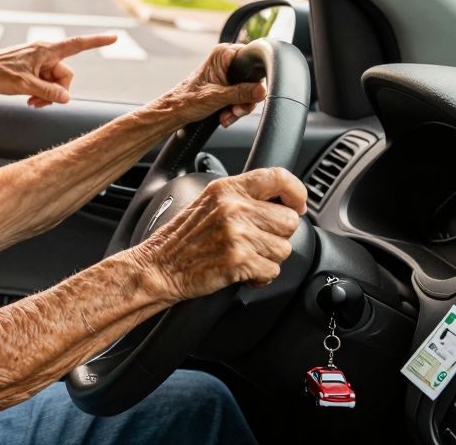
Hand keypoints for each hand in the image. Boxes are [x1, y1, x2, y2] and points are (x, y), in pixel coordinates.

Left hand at [0, 34, 117, 107]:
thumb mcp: (25, 85)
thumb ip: (48, 92)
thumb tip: (67, 98)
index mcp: (46, 50)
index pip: (77, 44)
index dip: (97, 41)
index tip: (115, 36)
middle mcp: (45, 53)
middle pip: (66, 74)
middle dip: (58, 90)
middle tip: (40, 102)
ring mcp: (38, 61)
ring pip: (55, 81)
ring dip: (47, 94)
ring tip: (31, 101)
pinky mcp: (31, 68)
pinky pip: (45, 81)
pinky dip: (40, 91)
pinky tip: (29, 99)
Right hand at [129, 168, 305, 303]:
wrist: (159, 267)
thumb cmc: (182, 239)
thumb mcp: (208, 203)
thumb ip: (241, 198)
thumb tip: (281, 201)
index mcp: (226, 189)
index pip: (278, 177)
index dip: (296, 192)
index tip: (296, 205)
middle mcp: (233, 207)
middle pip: (289, 221)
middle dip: (277, 236)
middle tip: (255, 241)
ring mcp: (237, 234)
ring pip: (283, 249)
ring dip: (268, 258)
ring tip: (244, 257)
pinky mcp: (239, 260)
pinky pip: (272, 271)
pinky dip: (260, 277)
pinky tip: (242, 273)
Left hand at [162, 43, 267, 127]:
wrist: (173, 112)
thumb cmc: (186, 101)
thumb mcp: (218, 97)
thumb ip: (241, 93)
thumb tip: (261, 90)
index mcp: (223, 54)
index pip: (253, 59)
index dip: (254, 78)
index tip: (250, 93)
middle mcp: (226, 60)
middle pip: (252, 79)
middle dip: (245, 99)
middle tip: (235, 110)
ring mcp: (226, 73)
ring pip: (248, 90)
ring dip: (239, 107)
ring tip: (227, 115)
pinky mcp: (225, 85)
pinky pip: (240, 96)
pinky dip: (235, 108)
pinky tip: (225, 115)